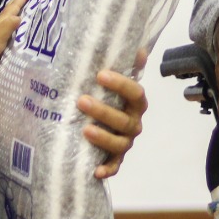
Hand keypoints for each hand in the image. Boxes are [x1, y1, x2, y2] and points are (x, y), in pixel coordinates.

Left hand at [0, 0, 27, 81]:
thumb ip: (8, 25)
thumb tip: (20, 16)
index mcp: (2, 22)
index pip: (13, 8)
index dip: (20, 1)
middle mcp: (4, 28)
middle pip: (14, 14)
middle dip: (21, 5)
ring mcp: (5, 38)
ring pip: (17, 25)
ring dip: (24, 19)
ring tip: (33, 13)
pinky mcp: (8, 49)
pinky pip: (19, 38)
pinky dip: (25, 33)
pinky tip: (29, 34)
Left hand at [79, 50, 147, 179]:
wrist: (94, 122)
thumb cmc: (104, 97)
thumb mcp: (109, 80)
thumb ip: (123, 64)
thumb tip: (137, 47)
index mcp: (135, 103)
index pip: (135, 93)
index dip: (120, 84)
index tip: (100, 75)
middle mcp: (133, 123)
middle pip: (124, 120)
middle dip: (103, 111)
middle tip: (81, 101)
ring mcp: (125, 142)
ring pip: (119, 143)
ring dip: (103, 137)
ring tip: (84, 130)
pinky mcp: (114, 159)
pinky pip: (114, 167)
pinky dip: (107, 169)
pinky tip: (95, 171)